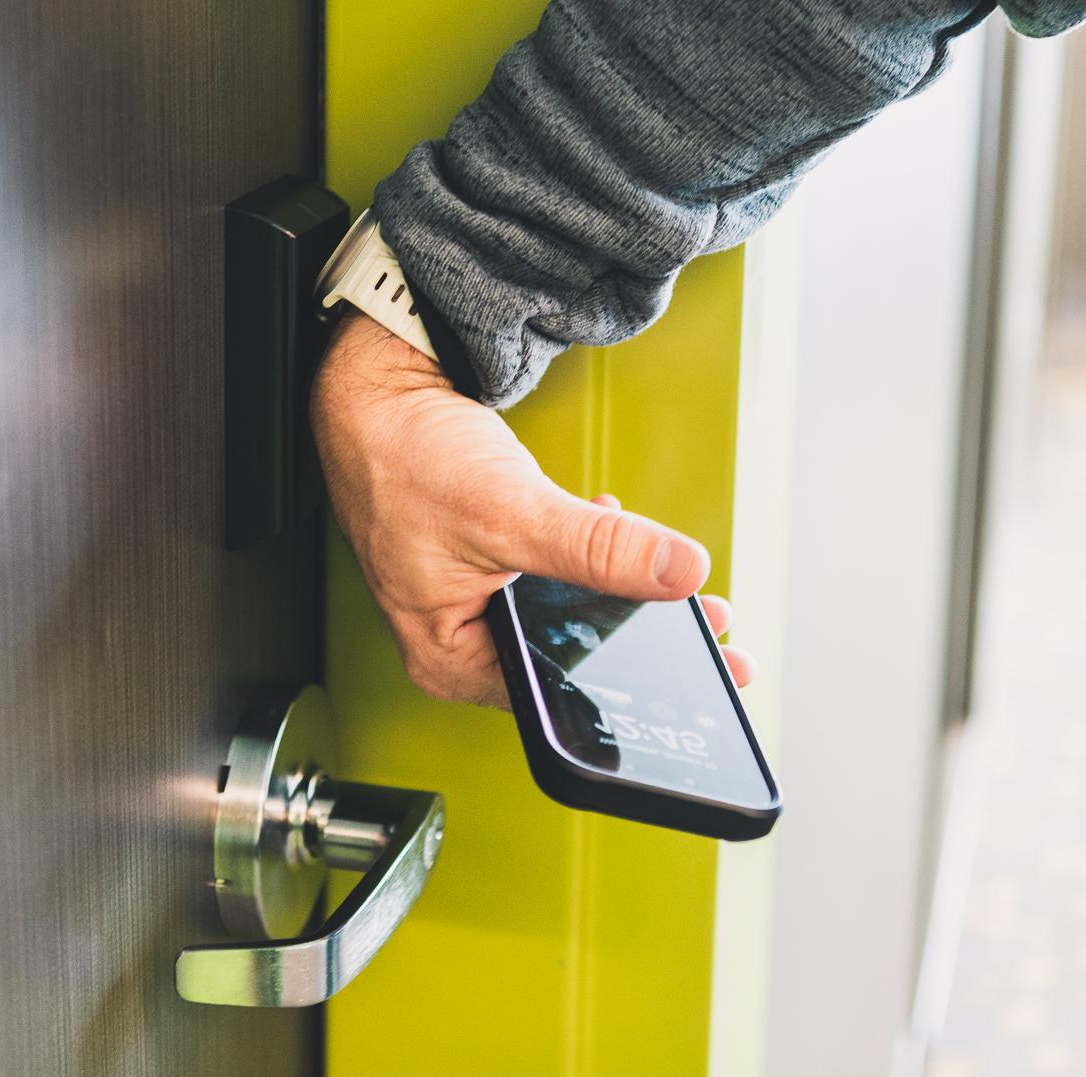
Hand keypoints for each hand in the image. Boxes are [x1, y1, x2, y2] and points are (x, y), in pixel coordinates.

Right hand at [309, 312, 755, 706]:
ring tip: (680, 591)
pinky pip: (555, 578)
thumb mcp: (510, 511)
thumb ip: (598, 549)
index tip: (704, 666)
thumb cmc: (403, 457)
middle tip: (709, 627)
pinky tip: (616, 533)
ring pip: (568, 617)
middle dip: (639, 639)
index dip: (635, 682)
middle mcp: (462, 642)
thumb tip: (678, 571)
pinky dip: (591, 558)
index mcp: (452, 659)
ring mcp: (477, 601)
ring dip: (622, 595)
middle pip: (569, 659)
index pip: (560, 694)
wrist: (377, 390)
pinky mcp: (491, 562)